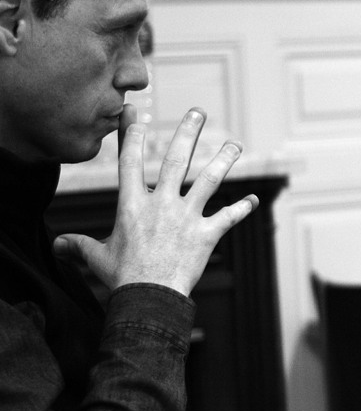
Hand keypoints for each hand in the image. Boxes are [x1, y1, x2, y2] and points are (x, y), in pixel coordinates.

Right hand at [53, 105, 258, 296]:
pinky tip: (254, 200)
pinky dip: (241, 209)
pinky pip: (227, 217)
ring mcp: (185, 217)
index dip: (131, 134)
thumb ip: (78, 245)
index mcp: (132, 205)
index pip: (129, 161)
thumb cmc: (123, 278)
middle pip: (175, 159)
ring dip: (223, 160)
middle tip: (197, 112)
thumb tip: (56, 246)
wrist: (149, 298)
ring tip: (235, 144)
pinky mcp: (205, 235)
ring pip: (208, 181)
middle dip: (187, 132)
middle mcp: (161, 204)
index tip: (135, 112)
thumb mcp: (98, 257)